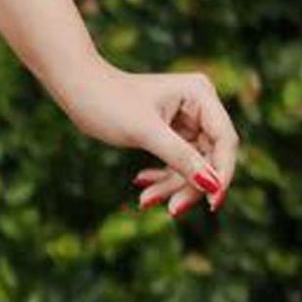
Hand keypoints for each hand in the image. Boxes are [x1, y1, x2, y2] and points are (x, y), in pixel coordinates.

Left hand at [57, 57, 242, 219]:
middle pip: (209, 157)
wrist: (78, 90)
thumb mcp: (145, 133)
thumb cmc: (108, 102)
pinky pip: (176, 162)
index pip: (224, 141)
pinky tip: (141, 183)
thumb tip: (213, 186)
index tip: (212, 204)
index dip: (222, 174)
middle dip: (189, 184)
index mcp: (200, 95)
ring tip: (145, 200)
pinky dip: (161, 177)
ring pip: (192, 164)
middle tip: (171, 210)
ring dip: (171, 185)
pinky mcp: (171, 132)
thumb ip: (180, 158)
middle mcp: (199, 105)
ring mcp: (186, 119)